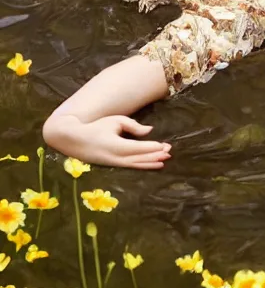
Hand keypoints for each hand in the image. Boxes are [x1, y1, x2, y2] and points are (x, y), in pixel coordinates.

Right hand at [44, 114, 170, 169]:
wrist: (72, 140)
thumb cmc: (96, 127)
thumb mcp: (114, 121)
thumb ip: (132, 125)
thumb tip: (149, 130)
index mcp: (115, 145)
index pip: (137, 148)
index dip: (152, 148)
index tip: (164, 145)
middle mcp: (115, 157)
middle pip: (140, 157)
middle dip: (156, 155)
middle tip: (170, 151)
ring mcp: (113, 163)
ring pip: (137, 164)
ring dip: (152, 162)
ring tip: (167, 159)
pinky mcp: (112, 165)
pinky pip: (132, 166)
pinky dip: (144, 165)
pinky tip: (156, 165)